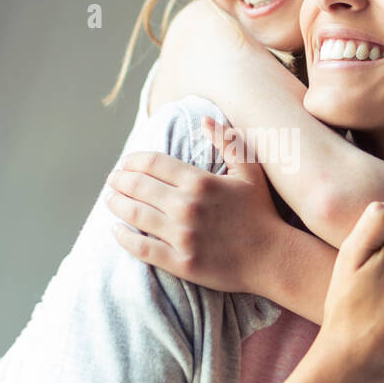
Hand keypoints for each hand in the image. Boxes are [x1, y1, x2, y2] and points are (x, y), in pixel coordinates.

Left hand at [104, 117, 282, 294]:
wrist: (273, 258)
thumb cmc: (261, 213)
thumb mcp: (250, 171)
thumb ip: (228, 142)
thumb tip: (205, 119)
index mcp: (199, 182)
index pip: (152, 163)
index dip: (132, 161)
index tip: (125, 163)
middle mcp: (186, 207)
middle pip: (138, 187)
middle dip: (119, 181)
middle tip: (112, 181)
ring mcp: (182, 236)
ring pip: (134, 215)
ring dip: (116, 205)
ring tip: (110, 200)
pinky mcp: (181, 262)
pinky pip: (142, 248)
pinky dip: (123, 238)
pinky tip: (116, 231)